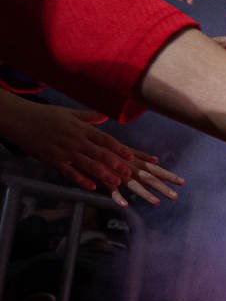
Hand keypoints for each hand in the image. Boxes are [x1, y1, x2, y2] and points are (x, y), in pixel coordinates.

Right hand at [0, 91, 132, 191]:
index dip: (118, 148)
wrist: (20, 119)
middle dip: (115, 164)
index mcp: (81, 129)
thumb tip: (104, 116)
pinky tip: (92, 187)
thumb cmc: (45, 115)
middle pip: (100, 154)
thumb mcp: (69, 113)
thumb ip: (88, 117)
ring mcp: (65, 151)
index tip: (130, 156)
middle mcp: (76, 141)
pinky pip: (70, 172)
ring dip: (103, 174)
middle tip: (128, 173)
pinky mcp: (54, 160)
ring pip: (88, 165)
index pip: (105, 139)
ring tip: (116, 182)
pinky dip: (81, 180)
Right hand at [112, 155, 184, 207]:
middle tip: (175, 197)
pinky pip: (111, 189)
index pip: (156, 170)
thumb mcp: (126, 151)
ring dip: (145, 194)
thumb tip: (156, 159)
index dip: (169, 176)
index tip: (182, 182)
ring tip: (156, 203)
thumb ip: (141, 156)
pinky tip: (125, 206)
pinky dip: (117, 197)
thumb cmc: (108, 148)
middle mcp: (130, 167)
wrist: (85, 142)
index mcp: (136, 162)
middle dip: (162, 187)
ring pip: (134, 185)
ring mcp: (119, 173)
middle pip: (149, 179)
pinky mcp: (105, 178)